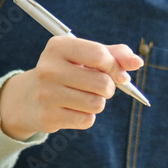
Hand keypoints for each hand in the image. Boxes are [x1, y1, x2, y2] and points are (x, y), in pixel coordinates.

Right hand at [0, 36, 142, 139]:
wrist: (29, 98)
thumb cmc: (68, 72)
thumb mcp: (86, 57)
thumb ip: (114, 55)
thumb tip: (138, 62)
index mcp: (58, 47)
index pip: (99, 55)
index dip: (115, 67)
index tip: (117, 73)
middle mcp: (48, 68)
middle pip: (103, 83)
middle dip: (108, 88)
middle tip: (96, 87)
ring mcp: (46, 93)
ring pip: (97, 104)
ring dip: (98, 103)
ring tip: (83, 97)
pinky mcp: (48, 116)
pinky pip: (87, 120)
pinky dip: (87, 116)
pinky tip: (73, 109)